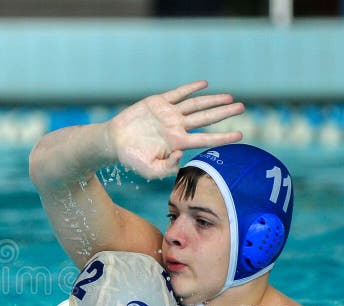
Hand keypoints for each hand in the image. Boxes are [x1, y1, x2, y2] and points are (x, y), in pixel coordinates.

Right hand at [108, 80, 244, 179]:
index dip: (223, 137)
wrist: (114, 141)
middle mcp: (176, 127)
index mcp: (177, 142)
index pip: (205, 139)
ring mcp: (168, 113)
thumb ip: (166, 168)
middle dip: (224, 113)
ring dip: (213, 100)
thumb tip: (180, 155)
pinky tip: (204, 84)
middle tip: (242, 107)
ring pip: (195, 105)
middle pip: (206, 118)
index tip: (240, 135)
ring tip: (229, 97)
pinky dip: (190, 88)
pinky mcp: (158, 102)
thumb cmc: (132, 158)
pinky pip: (178, 93)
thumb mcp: (149, 170)